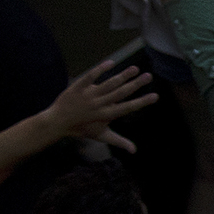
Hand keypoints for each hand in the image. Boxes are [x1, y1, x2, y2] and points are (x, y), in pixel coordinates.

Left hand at [43, 58, 158, 151]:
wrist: (58, 122)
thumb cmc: (82, 129)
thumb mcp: (101, 136)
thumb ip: (119, 141)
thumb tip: (134, 151)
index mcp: (107, 115)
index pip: (128, 108)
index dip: (142, 102)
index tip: (155, 96)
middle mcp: (99, 105)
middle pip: (120, 93)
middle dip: (136, 85)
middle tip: (149, 76)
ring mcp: (88, 95)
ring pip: (108, 84)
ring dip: (123, 75)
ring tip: (135, 68)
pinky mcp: (78, 87)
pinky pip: (90, 77)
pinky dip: (100, 70)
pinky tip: (111, 62)